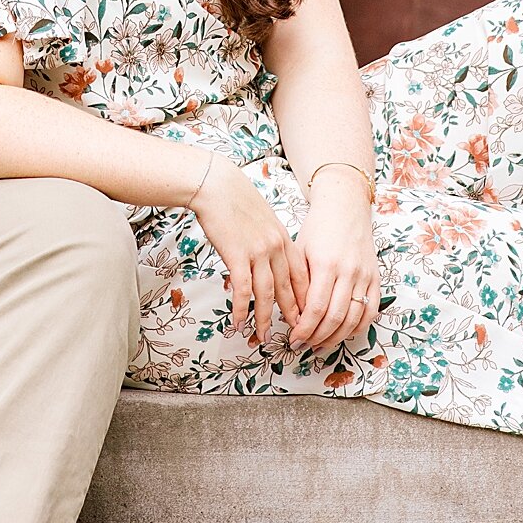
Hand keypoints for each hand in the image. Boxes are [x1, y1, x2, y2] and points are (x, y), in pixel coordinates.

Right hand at [190, 155, 302, 343]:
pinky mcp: (238, 255)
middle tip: (294, 337)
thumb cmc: (236, 200)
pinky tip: (238, 322)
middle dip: (292, 317)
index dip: (305, 301)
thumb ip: (271, 241)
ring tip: (263, 337)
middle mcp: (276, 248)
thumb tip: (271, 263)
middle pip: (288, 290)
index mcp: (284, 239)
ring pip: (267, 295)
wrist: (217, 185)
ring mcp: (258, 252)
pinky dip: (242, 309)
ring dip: (265, 319)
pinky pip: (243, 290)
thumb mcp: (263, 219)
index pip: (301, 278)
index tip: (306, 318)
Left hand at [289, 170, 380, 352]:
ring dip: (336, 337)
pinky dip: (358, 328)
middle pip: (335, 318)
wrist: (345, 206)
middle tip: (303, 346)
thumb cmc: (318, 227)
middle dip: (317, 337)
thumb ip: (298, 282)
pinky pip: (371, 311)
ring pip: (354, 319)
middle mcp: (348, 272)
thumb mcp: (300, 249)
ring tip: (320, 345)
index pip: (315, 308)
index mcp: (325, 264)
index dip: (304, 329)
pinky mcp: (376, 278)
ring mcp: (365, 276)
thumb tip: (293, 314)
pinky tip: (343, 334)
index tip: (293, 338)